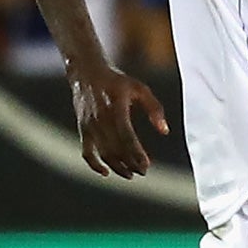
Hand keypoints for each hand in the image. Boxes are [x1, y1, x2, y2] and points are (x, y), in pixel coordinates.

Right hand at [69, 63, 169, 179]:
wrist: (86, 73)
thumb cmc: (117, 81)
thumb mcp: (140, 89)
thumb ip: (154, 109)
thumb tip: (165, 131)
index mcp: (116, 109)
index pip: (127, 137)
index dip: (136, 154)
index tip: (146, 166)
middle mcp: (100, 120)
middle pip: (116, 149)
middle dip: (130, 163)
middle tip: (143, 171)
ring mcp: (89, 126)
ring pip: (103, 153)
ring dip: (117, 167)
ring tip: (131, 174)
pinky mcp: (83, 129)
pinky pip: (86, 151)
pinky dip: (94, 164)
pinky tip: (106, 172)